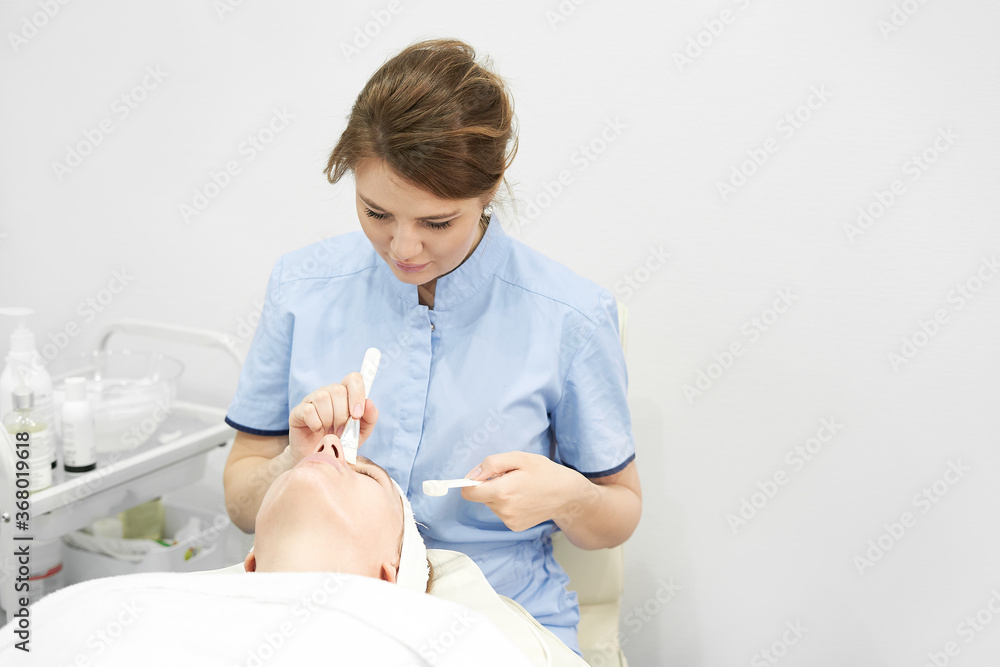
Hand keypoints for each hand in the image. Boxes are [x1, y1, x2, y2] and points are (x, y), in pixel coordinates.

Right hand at [287, 373, 378, 464]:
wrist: (320, 457)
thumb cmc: (341, 441)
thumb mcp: (361, 432)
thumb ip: (370, 418)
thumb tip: (369, 402)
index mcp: (345, 394)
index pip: (353, 378)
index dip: (357, 393)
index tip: (357, 414)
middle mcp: (328, 392)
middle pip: (338, 390)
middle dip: (343, 415)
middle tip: (341, 431)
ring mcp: (311, 400)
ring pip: (323, 397)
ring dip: (329, 419)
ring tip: (330, 432)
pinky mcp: (298, 411)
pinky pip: (308, 410)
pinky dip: (316, 423)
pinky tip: (317, 430)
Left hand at [461, 452, 588, 531]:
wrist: (567, 495)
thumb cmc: (545, 472)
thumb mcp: (519, 458)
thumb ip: (492, 464)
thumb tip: (472, 475)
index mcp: (503, 491)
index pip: (469, 492)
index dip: (469, 483)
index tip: (477, 478)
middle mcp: (504, 509)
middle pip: (481, 496)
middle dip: (490, 485)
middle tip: (512, 477)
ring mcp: (509, 520)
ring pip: (492, 504)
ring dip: (501, 494)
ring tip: (521, 487)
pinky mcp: (515, 526)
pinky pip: (502, 512)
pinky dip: (508, 504)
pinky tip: (524, 499)